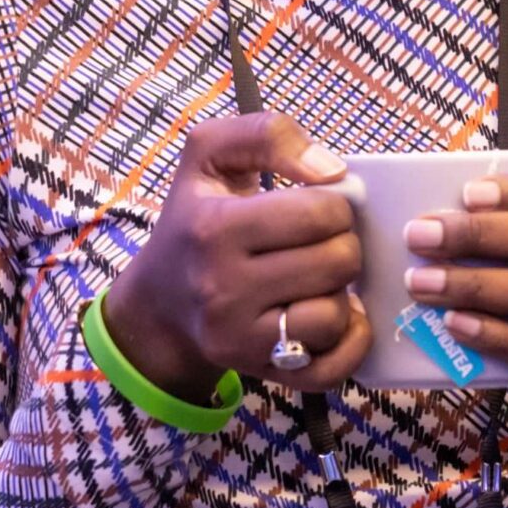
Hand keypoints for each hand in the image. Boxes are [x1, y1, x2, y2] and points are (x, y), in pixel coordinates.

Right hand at [102, 112, 369, 398]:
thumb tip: (330, 169)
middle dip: (341, 245)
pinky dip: (348, 342)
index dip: (335, 205)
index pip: (322, 212)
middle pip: (339, 261)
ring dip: (340, 292)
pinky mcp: (261, 374)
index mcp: (214, 229)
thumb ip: (267, 134)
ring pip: (336, 314)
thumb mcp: (209, 155)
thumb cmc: (195, 219)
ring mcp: (240, 339)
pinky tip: (334, 316)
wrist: (159, 304)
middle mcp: (222, 289)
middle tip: (318, 244)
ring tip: (316, 279)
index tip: (315, 208)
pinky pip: (334, 368)